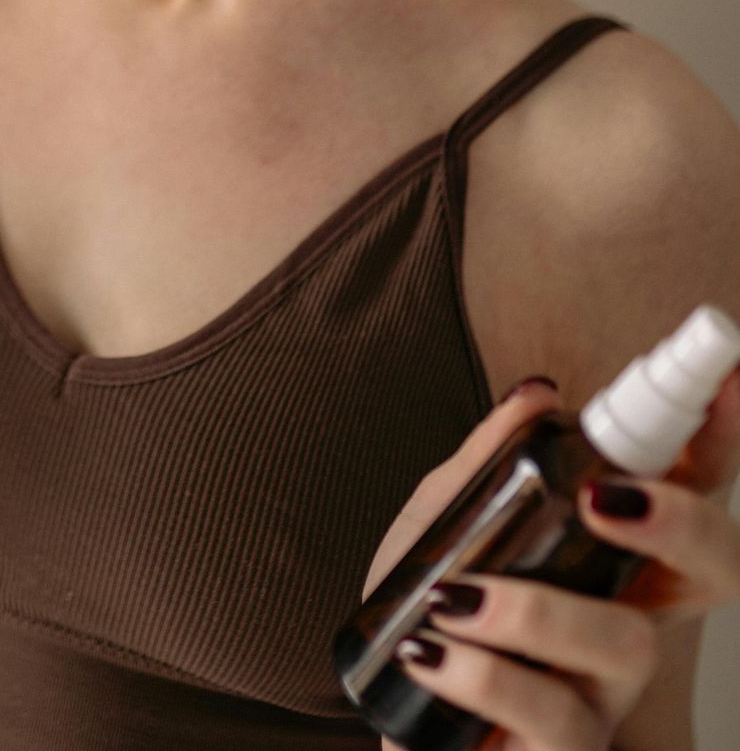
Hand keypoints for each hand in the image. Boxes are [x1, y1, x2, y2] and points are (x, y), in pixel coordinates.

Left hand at [362, 365, 739, 748]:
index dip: (717, 437)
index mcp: (607, 559)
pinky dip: (482, 674)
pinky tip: (428, 651)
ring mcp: (606, 695)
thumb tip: (538, 393)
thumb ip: (486, 462)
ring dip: (534, 612)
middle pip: (716, 571)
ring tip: (450, 598)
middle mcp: (625, 622)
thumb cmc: (430, 624)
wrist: (384, 715)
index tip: (727, 374)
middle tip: (602, 497)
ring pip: (630, 645)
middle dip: (682, 523)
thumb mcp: (439, 526)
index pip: (687, 493)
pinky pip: (555, 717)